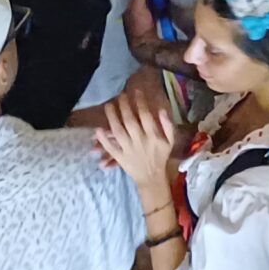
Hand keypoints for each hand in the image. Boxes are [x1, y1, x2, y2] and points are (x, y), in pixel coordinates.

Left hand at [93, 88, 179, 203]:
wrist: (152, 178)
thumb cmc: (161, 156)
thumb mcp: (170, 141)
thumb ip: (168, 125)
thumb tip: (162, 109)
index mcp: (153, 136)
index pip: (145, 115)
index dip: (140, 102)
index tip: (136, 91)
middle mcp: (140, 141)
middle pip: (130, 121)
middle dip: (124, 106)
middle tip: (120, 95)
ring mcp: (128, 150)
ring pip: (118, 132)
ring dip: (112, 118)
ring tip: (108, 105)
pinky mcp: (120, 158)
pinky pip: (110, 148)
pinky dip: (103, 140)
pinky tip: (97, 130)